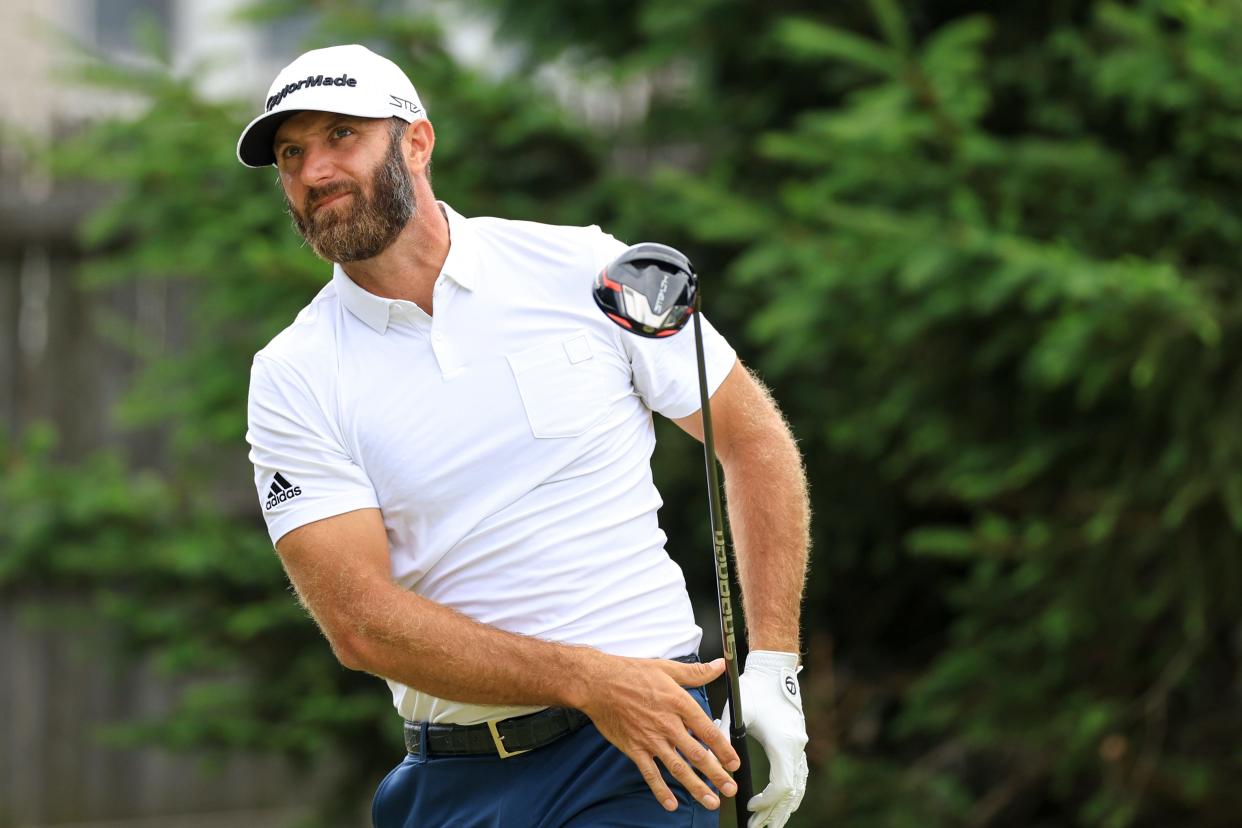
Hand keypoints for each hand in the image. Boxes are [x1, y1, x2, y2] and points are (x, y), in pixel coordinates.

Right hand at [578, 654, 740, 811]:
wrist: (597, 683)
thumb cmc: (630, 673)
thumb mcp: (667, 668)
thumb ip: (696, 672)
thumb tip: (719, 666)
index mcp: (679, 703)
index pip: (708, 731)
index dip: (724, 749)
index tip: (734, 762)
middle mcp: (667, 724)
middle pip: (697, 754)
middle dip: (716, 774)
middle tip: (730, 788)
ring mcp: (650, 739)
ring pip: (678, 768)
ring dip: (696, 787)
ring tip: (710, 801)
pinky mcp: (634, 748)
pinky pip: (650, 774)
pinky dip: (661, 790)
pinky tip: (671, 803)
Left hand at [720, 650, 808, 827]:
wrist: (774, 669)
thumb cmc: (754, 689)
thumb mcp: (737, 712)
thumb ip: (723, 735)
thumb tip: (710, 756)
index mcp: (782, 743)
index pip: (780, 785)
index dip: (765, 801)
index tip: (748, 806)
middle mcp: (796, 747)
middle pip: (793, 792)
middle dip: (775, 812)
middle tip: (758, 826)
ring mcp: (800, 745)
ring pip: (799, 786)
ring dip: (784, 805)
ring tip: (769, 822)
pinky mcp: (797, 742)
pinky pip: (798, 775)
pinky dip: (790, 792)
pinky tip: (780, 802)